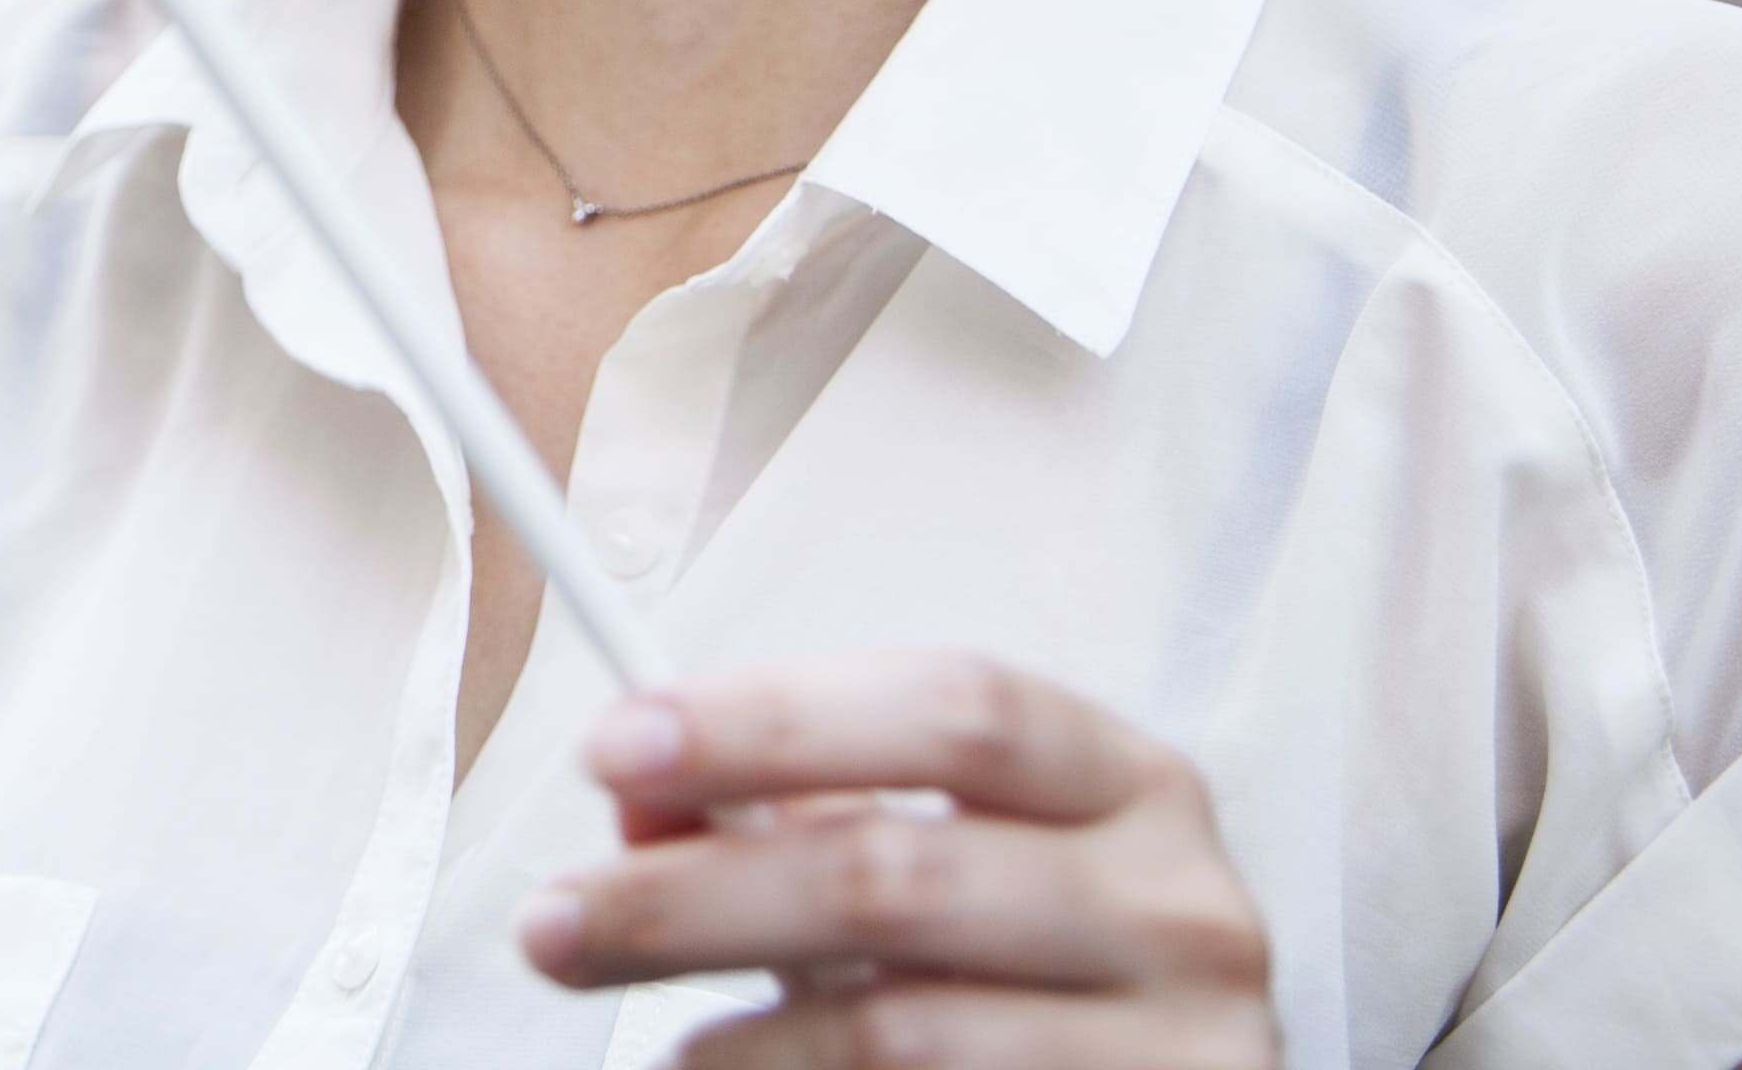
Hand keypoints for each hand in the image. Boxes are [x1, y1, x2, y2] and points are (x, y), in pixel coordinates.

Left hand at [521, 654, 1277, 1066]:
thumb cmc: (1035, 972)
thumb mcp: (948, 864)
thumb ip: (807, 818)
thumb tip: (639, 801)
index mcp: (1129, 782)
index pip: (951, 707)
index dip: (772, 719)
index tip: (614, 747)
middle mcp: (1178, 904)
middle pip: (895, 872)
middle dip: (692, 898)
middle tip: (554, 923)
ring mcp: (1186, 1042)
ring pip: (901, 1031)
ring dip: (737, 1042)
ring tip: (659, 1048)